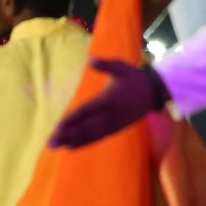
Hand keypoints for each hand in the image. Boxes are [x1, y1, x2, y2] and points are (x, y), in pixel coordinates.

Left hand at [49, 58, 167, 149]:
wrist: (154, 92)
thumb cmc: (134, 77)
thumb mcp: (121, 67)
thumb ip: (105, 64)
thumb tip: (91, 59)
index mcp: (108, 100)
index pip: (86, 111)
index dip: (72, 120)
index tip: (58, 127)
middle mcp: (109, 115)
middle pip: (85, 127)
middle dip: (67, 135)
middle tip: (51, 142)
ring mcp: (113, 124)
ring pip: (91, 135)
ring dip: (73, 141)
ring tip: (57, 146)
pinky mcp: (116, 129)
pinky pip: (98, 137)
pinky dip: (85, 143)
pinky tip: (72, 147)